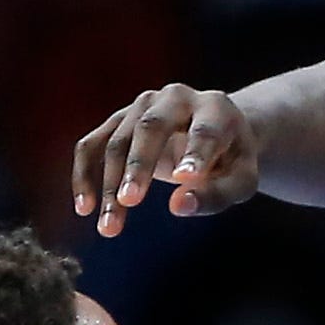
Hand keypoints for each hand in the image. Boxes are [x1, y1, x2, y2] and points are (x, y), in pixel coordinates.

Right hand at [73, 83, 261, 235]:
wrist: (214, 134)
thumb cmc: (229, 162)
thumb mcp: (239, 181)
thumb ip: (217, 193)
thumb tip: (179, 206)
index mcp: (216, 108)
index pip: (205, 130)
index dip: (195, 153)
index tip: (184, 178)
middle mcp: (177, 98)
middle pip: (152, 126)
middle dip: (139, 164)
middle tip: (129, 201)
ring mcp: (143, 106)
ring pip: (117, 142)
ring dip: (109, 186)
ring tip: (109, 227)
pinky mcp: (118, 120)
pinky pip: (92, 146)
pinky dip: (84, 175)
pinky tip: (85, 208)